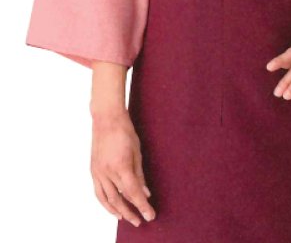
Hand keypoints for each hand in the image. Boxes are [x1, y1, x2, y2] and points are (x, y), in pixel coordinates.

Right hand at [90, 108, 156, 226]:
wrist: (106, 119)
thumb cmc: (125, 131)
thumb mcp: (137, 152)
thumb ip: (140, 174)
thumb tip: (145, 193)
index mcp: (121, 166)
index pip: (133, 193)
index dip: (142, 206)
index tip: (150, 215)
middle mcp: (107, 172)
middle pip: (120, 199)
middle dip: (131, 212)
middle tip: (141, 220)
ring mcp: (98, 172)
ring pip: (107, 199)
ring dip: (118, 211)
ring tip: (128, 217)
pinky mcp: (93, 170)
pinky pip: (98, 192)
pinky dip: (105, 203)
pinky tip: (113, 208)